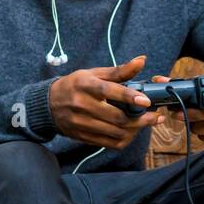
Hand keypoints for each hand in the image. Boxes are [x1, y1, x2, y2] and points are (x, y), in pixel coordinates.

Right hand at [47, 55, 165, 149]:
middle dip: (141, 119)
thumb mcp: (94, 74)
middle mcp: (82, 104)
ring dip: (135, 131)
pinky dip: (124, 139)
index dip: (129, 96)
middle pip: (117, 117)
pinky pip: (109, 143)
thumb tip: (142, 60)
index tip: (147, 101)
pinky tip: (131, 132)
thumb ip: (119, 71)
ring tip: (144, 124)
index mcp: (86, 85)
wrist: (48, 104)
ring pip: (115, 132)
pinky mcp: (82, 136)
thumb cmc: (75, 85)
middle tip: (155, 117)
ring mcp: (82, 123)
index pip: (109, 91)